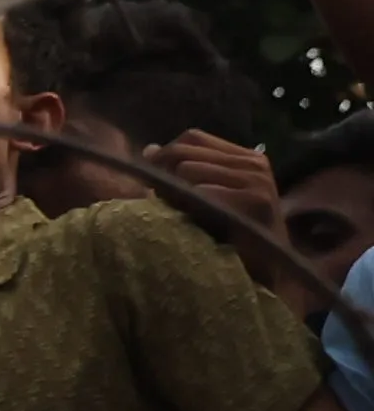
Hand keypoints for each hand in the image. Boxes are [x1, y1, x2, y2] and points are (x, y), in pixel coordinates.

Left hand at [155, 128, 284, 267]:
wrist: (262, 273)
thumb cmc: (227, 237)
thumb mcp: (204, 196)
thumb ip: (181, 170)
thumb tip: (148, 149)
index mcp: (245, 157)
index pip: (192, 138)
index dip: (166, 155)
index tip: (155, 182)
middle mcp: (255, 163)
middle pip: (185, 151)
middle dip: (165, 175)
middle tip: (165, 204)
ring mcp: (258, 180)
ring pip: (188, 170)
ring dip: (175, 194)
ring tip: (184, 216)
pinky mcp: (256, 200)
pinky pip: (201, 191)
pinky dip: (189, 207)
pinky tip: (196, 225)